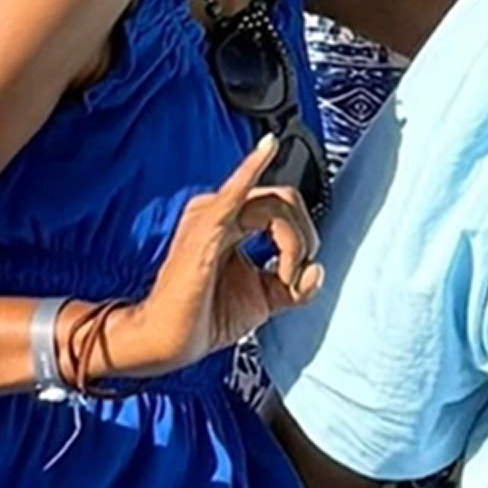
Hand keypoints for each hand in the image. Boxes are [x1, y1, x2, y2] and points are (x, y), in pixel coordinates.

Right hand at [110, 136, 321, 370]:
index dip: (302, 238)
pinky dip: (253, 168)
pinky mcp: (206, 228)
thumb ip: (295, 286)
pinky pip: (235, 192)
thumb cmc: (204, 316)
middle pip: (285, 200)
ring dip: (292, 244)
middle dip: (302, 239)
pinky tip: (268, 148)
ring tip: (283, 276)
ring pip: (275, 206)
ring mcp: (210, 215)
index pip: (284, 206)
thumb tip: (317, 271)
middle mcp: (220, 209)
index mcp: (232, 219)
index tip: (295, 276)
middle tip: (291, 276)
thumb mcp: (264, 298)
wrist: (170, 340)